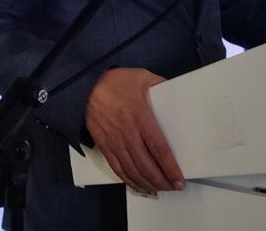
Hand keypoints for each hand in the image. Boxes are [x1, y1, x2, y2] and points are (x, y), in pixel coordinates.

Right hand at [85, 68, 184, 193]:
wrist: (86, 86)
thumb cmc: (115, 82)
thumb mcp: (142, 77)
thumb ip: (161, 86)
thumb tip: (177, 94)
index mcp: (140, 117)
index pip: (159, 149)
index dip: (170, 168)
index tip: (180, 178)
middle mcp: (127, 133)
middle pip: (146, 166)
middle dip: (162, 181)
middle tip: (173, 186)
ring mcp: (114, 142)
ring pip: (132, 171)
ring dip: (148, 184)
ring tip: (160, 187)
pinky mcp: (105, 146)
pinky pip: (118, 169)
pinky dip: (130, 180)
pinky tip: (139, 184)